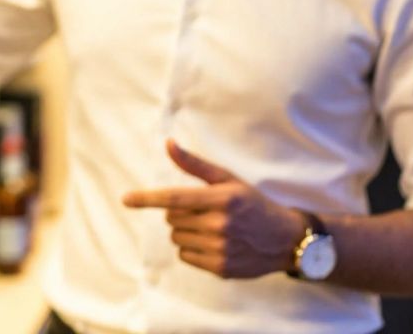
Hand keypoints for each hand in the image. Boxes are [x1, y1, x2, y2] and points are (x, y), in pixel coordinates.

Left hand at [122, 139, 306, 278]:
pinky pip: (185, 256)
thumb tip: (168, 143)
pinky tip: (214, 244)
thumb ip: (195, 164)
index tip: (126, 199)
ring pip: (176, 237)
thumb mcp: (228, 180)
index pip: (175, 198)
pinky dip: (193, 249)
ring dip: (185, 231)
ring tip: (211, 228)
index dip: (147, 198)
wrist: (285, 240)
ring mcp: (221, 248)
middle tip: (205, 211)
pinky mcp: (221, 268)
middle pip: (172, 218)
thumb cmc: (252, 204)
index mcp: (222, 198)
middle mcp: (220, 224)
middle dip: (181, 212)